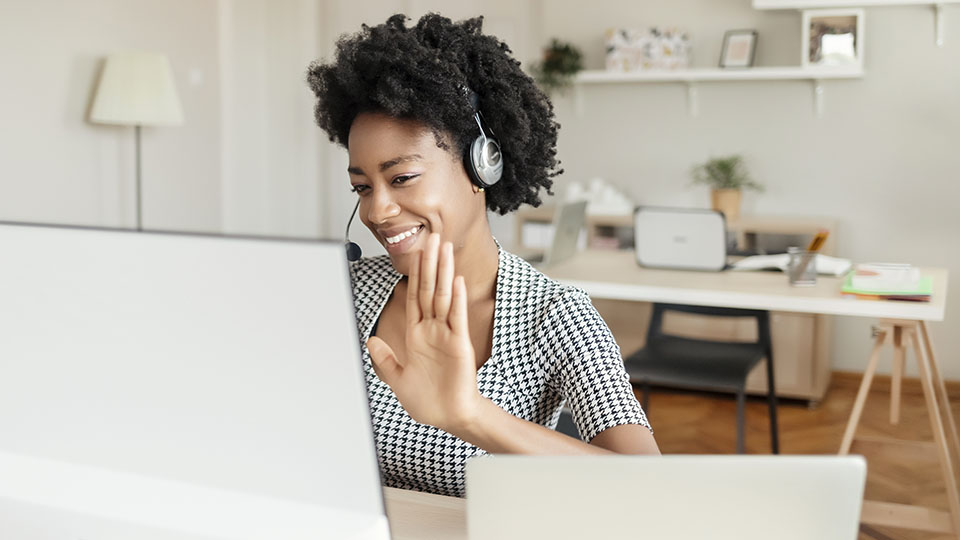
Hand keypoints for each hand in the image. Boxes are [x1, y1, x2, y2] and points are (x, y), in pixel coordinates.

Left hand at [366, 233, 482, 432]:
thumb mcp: (397, 379)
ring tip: (444, 248)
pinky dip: (455, 299)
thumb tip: (370, 339)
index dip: (415, 275)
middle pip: (430, 289)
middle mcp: (432, 330)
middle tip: (434, 237)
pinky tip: (455, 280)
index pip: (415, 298)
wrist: (449, 417)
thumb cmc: (427, 401)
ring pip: (444, 296)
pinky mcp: (459, 344)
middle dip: (431, 263)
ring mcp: (447, 334)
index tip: (417, 253)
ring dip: (444, 272)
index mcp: (417, 335)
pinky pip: (456, 317)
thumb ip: (385, 359)